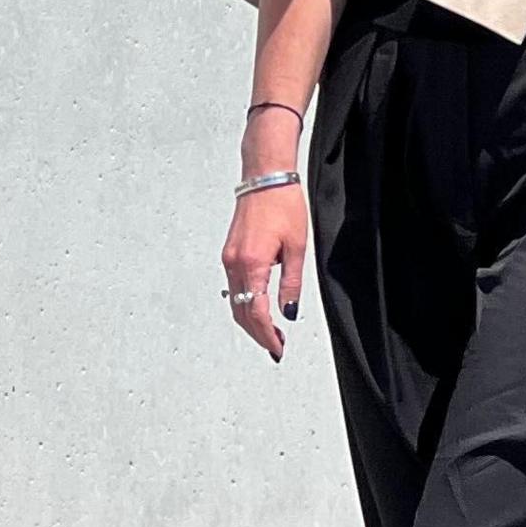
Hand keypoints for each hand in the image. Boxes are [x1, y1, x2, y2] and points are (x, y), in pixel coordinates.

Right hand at [221, 183, 310, 360]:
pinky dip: (244, 304)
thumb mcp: (297, 248)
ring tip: (270, 332)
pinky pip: (234, 287)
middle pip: (240, 312)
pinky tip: (258, 308)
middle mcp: (234, 263)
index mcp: (252, 264)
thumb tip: (288, 311)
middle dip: (257, 333)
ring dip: (250, 320)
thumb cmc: (283, 205)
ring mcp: (228, 258)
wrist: (265, 178)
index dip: (266, 335)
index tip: (277, 347)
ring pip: (234, 302)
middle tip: (275, 346)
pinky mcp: (229, 253)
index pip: (255, 312)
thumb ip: (291, 283)